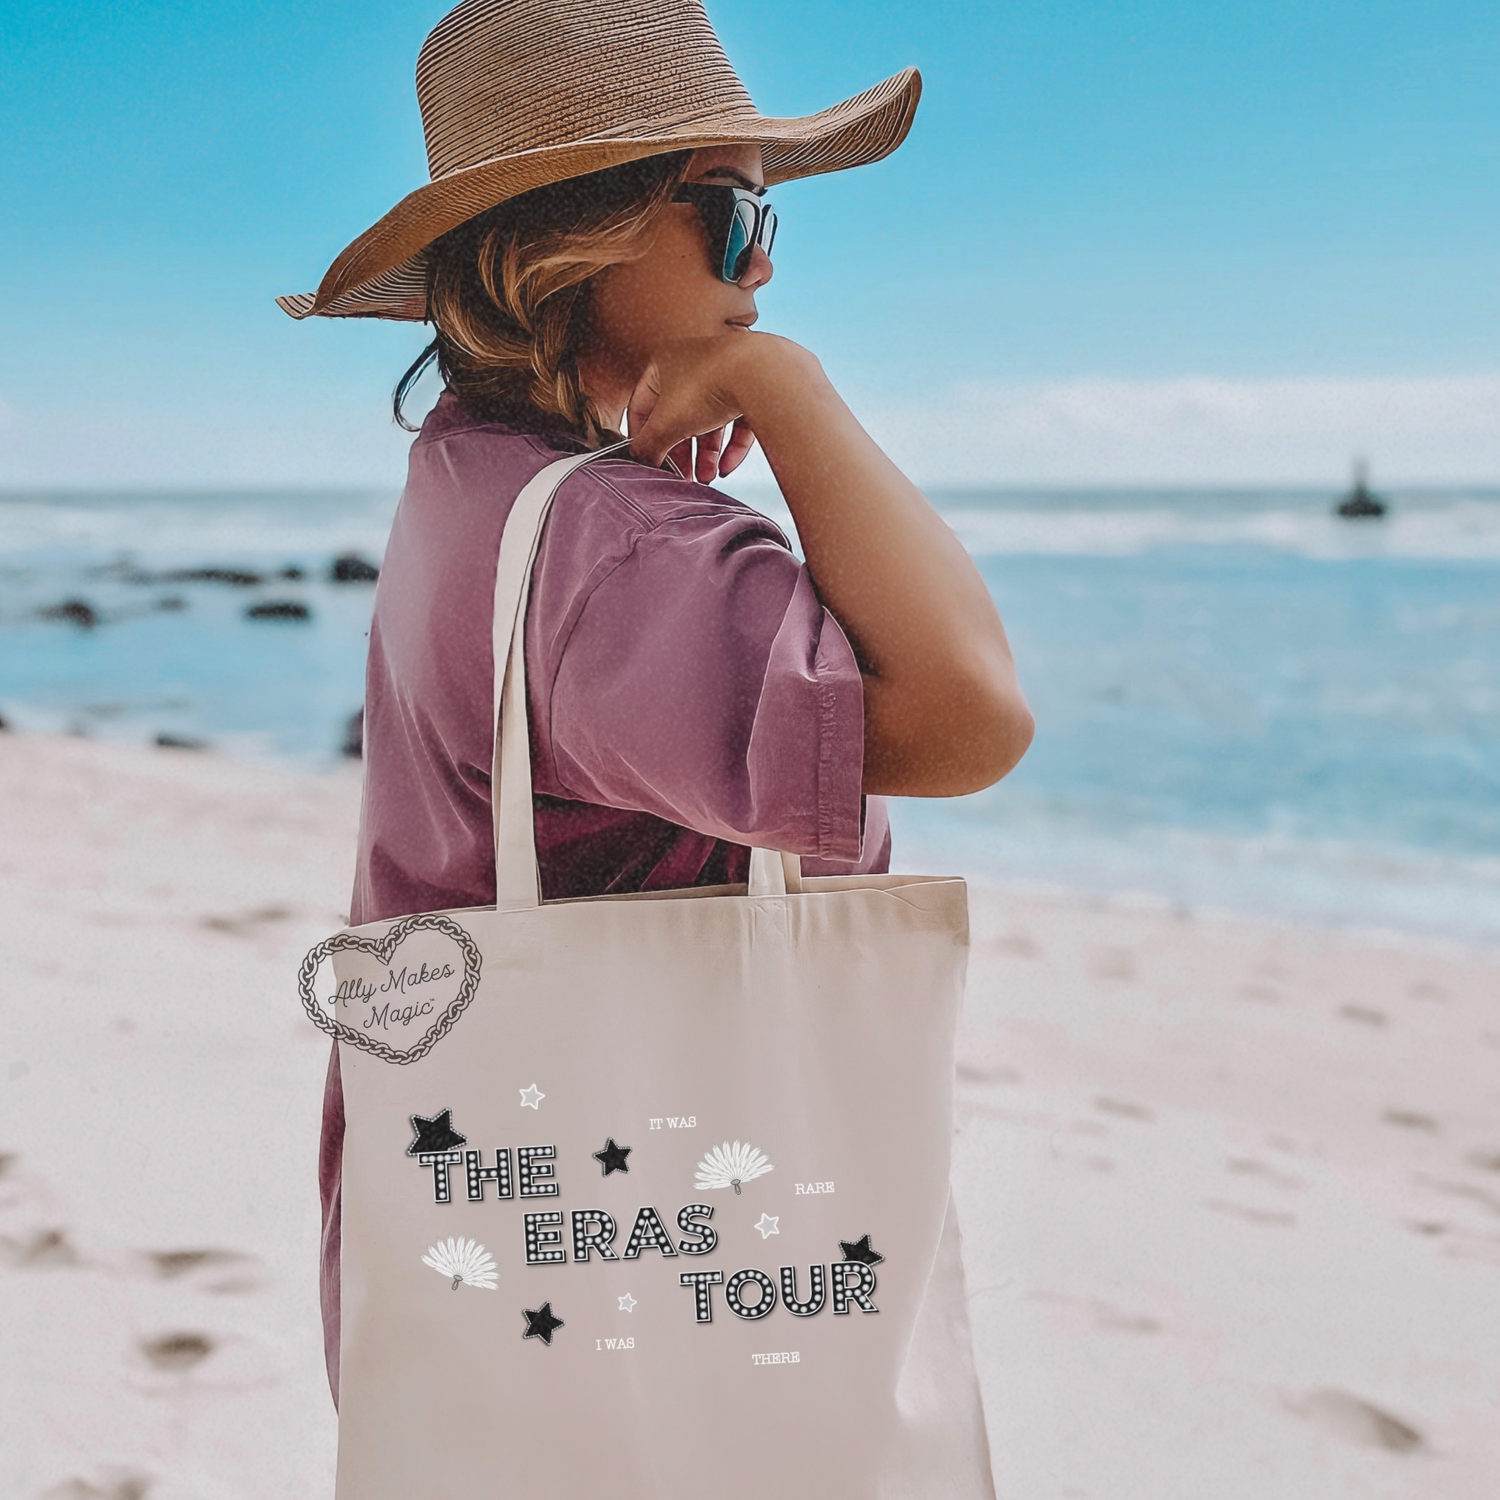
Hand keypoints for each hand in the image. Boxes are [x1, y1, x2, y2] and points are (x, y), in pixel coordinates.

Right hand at [625, 335, 762, 481]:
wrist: (759, 373)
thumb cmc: (706, 387)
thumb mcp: (666, 423)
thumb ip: (649, 444)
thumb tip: (641, 460)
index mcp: (664, 363)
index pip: (642, 405)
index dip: (640, 436)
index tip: (646, 461)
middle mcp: (694, 364)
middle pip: (679, 417)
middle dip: (681, 452)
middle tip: (680, 477)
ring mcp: (725, 374)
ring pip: (709, 421)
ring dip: (706, 455)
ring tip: (706, 479)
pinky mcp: (752, 388)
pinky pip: (737, 422)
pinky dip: (732, 446)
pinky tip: (726, 468)